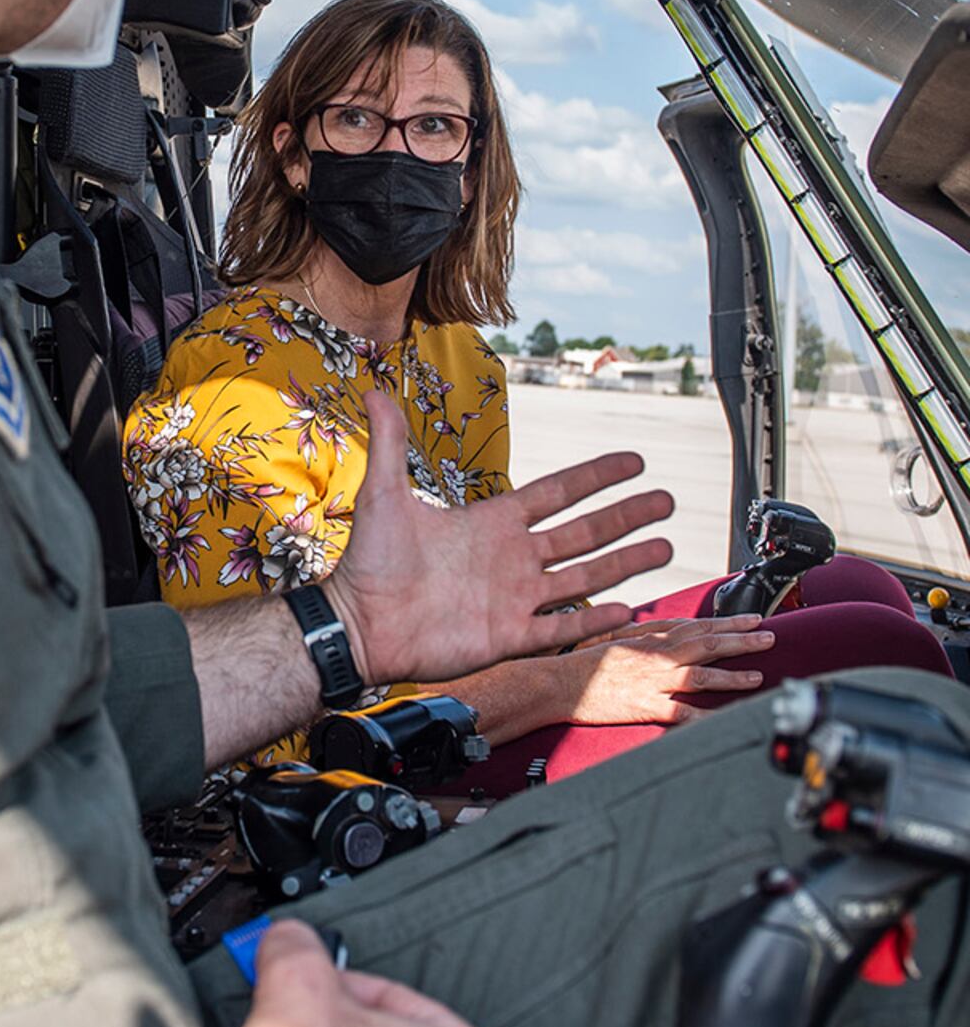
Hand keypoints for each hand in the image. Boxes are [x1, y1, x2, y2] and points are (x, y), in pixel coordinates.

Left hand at [328, 389, 676, 687]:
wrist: (359, 623)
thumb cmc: (370, 563)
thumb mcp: (384, 493)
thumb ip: (389, 442)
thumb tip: (375, 389)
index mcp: (492, 523)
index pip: (557, 493)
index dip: (595, 477)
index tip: (633, 462)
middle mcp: (511, 559)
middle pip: (584, 532)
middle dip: (626, 517)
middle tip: (666, 501)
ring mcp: (514, 599)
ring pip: (584, 578)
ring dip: (625, 563)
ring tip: (665, 547)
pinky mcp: (507, 637)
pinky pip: (561, 627)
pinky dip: (594, 620)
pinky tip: (628, 610)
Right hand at [551, 616, 773, 724]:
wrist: (558, 683)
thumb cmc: (583, 662)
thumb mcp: (616, 637)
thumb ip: (645, 632)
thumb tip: (665, 625)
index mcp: (651, 638)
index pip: (698, 626)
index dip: (729, 622)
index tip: (753, 619)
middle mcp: (657, 656)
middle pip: (707, 644)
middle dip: (741, 640)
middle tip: (769, 637)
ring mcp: (653, 681)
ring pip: (702, 675)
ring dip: (733, 674)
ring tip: (757, 675)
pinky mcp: (646, 706)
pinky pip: (683, 714)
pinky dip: (706, 718)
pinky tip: (726, 720)